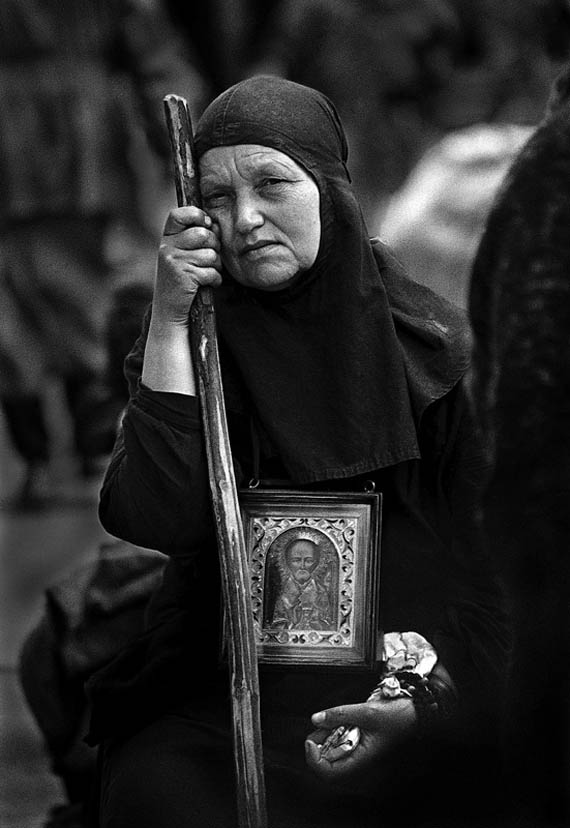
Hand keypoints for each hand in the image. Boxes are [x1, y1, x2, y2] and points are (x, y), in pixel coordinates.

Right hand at [153, 206, 221, 326]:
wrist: (169, 310)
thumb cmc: (182, 279)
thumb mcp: (183, 254)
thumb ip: (197, 237)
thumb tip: (215, 224)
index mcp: (167, 238)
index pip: (179, 214)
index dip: (196, 215)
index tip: (206, 225)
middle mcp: (167, 247)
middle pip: (203, 234)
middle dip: (214, 246)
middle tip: (209, 259)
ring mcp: (174, 261)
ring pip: (211, 254)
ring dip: (216, 266)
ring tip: (208, 273)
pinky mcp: (184, 276)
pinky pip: (212, 271)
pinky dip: (215, 280)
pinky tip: (207, 284)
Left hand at [305, 698, 416, 780]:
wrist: (413, 712)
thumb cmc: (397, 717)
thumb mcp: (366, 712)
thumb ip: (340, 714)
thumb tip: (317, 719)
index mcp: (361, 759)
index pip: (329, 772)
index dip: (314, 759)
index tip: (310, 740)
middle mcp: (358, 759)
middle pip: (327, 763)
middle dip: (319, 744)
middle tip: (321, 725)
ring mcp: (358, 751)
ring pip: (332, 751)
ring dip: (327, 736)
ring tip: (333, 720)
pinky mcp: (359, 742)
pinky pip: (340, 742)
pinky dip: (335, 731)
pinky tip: (342, 720)